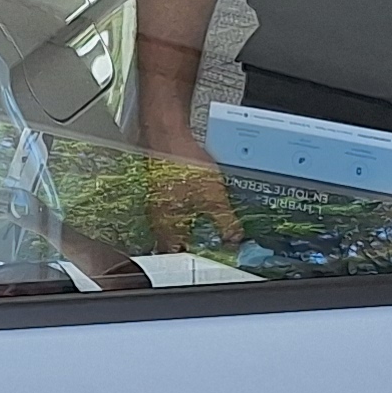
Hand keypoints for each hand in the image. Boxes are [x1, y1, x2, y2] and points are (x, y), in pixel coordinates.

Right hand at [129, 105, 245, 255]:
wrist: (166, 132)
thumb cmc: (181, 161)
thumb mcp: (213, 196)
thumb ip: (224, 221)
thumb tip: (234, 239)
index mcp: (168, 226)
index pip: (179, 256)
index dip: (197, 260)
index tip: (213, 260)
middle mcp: (158, 218)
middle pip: (176, 241)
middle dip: (196, 244)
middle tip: (214, 245)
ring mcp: (158, 202)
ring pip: (175, 224)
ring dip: (192, 227)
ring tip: (210, 225)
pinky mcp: (161, 188)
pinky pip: (175, 208)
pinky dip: (189, 211)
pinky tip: (200, 202)